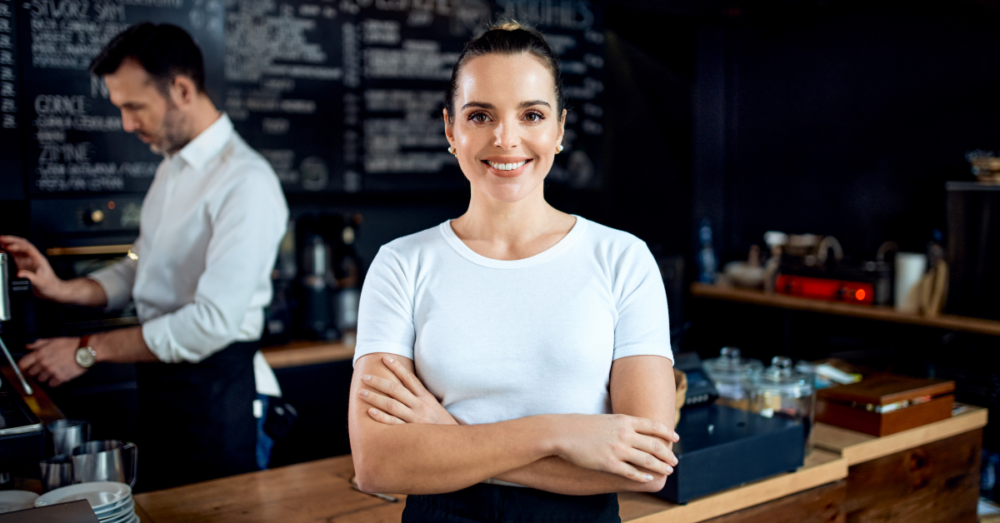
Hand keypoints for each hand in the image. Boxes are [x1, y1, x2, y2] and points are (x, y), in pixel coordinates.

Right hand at [0, 235, 64, 301]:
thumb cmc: (50, 286)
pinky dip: (7, 251)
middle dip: (11, 240)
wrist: (53, 290)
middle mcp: (33, 258)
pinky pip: (14, 255)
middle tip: (1, 238)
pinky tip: (2, 250)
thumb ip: (30, 278)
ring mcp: (28, 261)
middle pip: (22, 244)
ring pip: (17, 248)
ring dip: (8, 244)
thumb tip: (19, 274)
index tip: (9, 247)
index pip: (28, 248)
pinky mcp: (23, 265)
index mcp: (38, 259)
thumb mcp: (41, 283)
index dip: (18, 246)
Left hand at [19, 337, 86, 386]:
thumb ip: (38, 344)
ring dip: (45, 376)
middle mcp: (44, 363)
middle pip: (31, 373)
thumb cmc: (71, 345)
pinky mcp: (60, 378)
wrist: (85, 351)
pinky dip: (54, 381)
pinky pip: (51, 384)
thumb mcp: (53, 340)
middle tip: (44, 368)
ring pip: (41, 380)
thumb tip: (29, 347)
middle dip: (36, 371)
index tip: (26, 367)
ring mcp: (51, 371)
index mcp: (40, 353)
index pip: (23, 364)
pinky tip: (59, 375)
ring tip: (53, 371)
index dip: (24, 366)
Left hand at [358, 355, 458, 425]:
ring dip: (375, 397)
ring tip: (361, 392)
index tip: (385, 358)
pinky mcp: (412, 432)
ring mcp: (415, 418)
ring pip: (392, 405)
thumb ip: (420, 397)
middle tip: (364, 377)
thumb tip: (405, 386)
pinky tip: (370, 412)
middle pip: (396, 390)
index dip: (397, 367)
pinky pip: (393, 423)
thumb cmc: (441, 424)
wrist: (455, 442)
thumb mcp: (434, 406)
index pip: (409, 378)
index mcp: (426, 397)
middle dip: (379, 382)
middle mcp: (420, 406)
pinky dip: (381, 417)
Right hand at [546, 413, 679, 483]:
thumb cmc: (580, 425)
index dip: (667, 432)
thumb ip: (620, 424)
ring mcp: (617, 449)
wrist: (561, 433)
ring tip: (667, 471)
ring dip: (660, 466)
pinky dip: (642, 476)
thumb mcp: (605, 419)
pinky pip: (631, 472)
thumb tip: (631, 429)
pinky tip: (648, 479)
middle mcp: (624, 434)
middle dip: (667, 454)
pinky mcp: (609, 463)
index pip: (653, 425)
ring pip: (647, 460)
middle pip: (654, 444)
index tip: (676, 438)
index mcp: (623, 420)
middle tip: (674, 460)